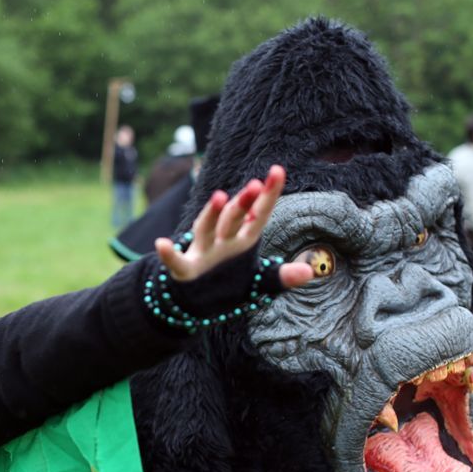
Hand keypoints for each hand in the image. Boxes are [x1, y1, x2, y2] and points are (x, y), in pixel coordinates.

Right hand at [154, 165, 313, 287]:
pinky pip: (176, 263)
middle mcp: (222, 241)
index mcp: (243, 241)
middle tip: (254, 185)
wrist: (197, 301)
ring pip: (206, 231)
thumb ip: (282, 276)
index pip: (259, 214)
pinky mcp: (185, 272)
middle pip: (233, 219)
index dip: (268, 194)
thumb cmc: (230, 283)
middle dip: (242, 203)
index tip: (278, 170)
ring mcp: (203, 254)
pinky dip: (168, 254)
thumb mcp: (259, 283)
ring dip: (210, 214)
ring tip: (218, 197)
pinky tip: (161, 244)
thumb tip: (311, 272)